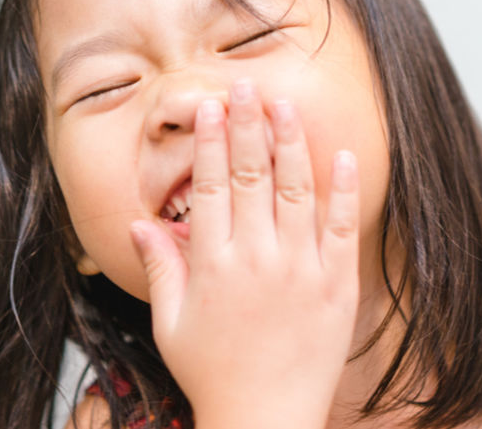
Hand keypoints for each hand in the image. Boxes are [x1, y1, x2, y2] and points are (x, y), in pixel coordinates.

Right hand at [129, 78, 360, 428]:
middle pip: (253, 175)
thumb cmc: (213, 374)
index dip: (210, 141)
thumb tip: (139, 224)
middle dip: (248, 124)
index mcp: (214, 264)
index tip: (210, 106)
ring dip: (291, 142)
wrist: (266, 421)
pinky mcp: (336, 286)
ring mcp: (301, 270)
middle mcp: (258, 258)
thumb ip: (161, 268)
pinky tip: (340, 154)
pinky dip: (342, 190)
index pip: (211, 185)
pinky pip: (341, 227)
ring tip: (285, 104)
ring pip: (297, 190)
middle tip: (246, 85)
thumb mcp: (171, 324)